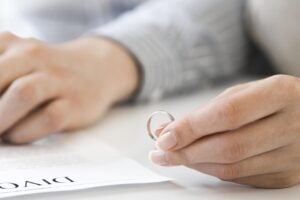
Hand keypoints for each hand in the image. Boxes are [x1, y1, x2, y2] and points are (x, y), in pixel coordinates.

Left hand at [0, 32, 138, 143]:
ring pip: (24, 93)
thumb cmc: (47, 70)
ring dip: (1, 119)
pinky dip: (27, 132)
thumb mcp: (15, 59)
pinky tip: (18, 134)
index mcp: (11, 43)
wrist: (95, 69)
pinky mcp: (75, 104)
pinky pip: (49, 118)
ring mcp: (59, 79)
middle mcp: (35, 55)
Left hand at [150, 75, 299, 187]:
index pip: (228, 114)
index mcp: (280, 94)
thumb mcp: (244, 93)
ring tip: (174, 156)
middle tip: (161, 152)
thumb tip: (169, 130)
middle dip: (187, 152)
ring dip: (196, 163)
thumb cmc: (271, 101)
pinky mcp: (287, 175)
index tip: (165, 137)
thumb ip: (207, 111)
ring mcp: (293, 155)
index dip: (192, 128)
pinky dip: (213, 170)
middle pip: (228, 147)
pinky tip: (198, 161)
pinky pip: (240, 177)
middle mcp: (291, 125)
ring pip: (232, 167)